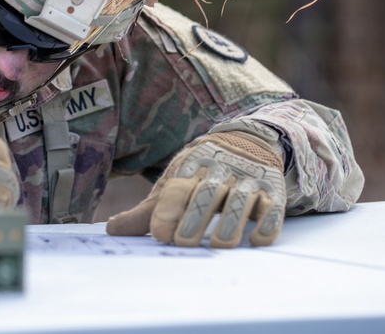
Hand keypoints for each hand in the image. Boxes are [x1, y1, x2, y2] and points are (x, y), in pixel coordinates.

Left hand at [106, 131, 284, 247]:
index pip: (178, 188)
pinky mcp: (272, 190)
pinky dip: (267, 223)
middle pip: (207, 193)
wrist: (248, 140)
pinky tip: (258, 240)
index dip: (169, 210)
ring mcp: (247, 179)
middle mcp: (220, 170)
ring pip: (240, 200)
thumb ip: (147, 211)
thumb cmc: (201, 173)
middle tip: (183, 242)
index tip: (160, 234)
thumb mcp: (174, 185)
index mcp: (191, 168)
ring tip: (219, 244)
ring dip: (230, 221)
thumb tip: (111, 230)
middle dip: (195, 217)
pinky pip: (273, 207)